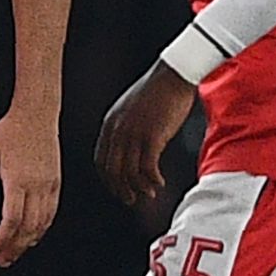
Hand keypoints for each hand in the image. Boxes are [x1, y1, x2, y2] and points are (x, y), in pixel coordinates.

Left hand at [0, 103, 61, 264]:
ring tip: (17, 252)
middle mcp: (37, 186)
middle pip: (28, 227)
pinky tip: (35, 233)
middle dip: (16, 247)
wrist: (37, 113)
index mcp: (19, 180)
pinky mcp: (56, 182)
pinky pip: (52, 212)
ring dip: (29, 241)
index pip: (12, 220)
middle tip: (5, 259)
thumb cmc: (13, 130)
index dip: (3, 240)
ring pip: (43, 223)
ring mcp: (49, 185)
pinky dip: (43, 227)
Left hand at [94, 61, 198, 211]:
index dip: (108, 179)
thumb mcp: (132, 109)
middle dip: (121, 189)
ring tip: (150, 193)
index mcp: (110, 124)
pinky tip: (160, 183)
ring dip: (139, 187)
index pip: (101, 160)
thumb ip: (127, 127)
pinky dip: (152, 180)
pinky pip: (147, 168)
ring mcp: (134, 134)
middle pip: (113, 170)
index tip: (117, 188)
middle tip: (132, 200)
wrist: (173, 75)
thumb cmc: (158, 90)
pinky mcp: (152, 137)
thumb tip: (132, 145)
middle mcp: (118, 131)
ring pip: (130, 172)